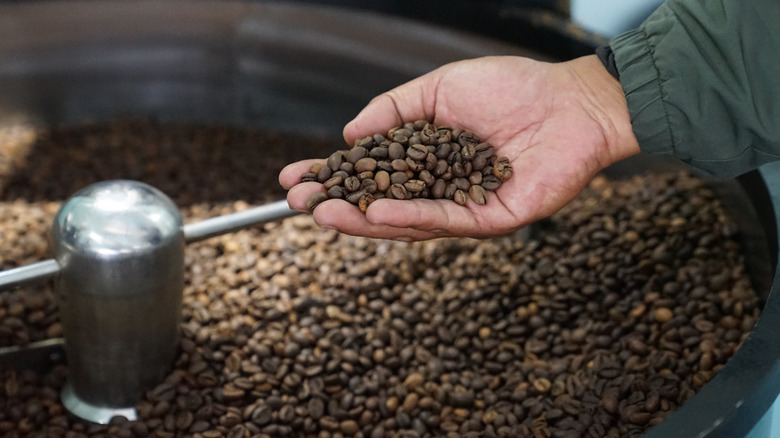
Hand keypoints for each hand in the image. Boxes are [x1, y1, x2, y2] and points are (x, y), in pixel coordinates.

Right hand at [279, 55, 639, 240]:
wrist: (572, 101)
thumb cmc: (512, 89)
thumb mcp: (439, 89)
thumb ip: (394, 110)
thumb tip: (349, 135)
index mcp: (426, 160)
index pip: (371, 173)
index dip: (333, 177)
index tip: (293, 178)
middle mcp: (441, 189)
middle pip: (382, 205)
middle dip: (340, 206)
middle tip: (301, 204)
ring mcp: (464, 209)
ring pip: (408, 222)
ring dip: (365, 219)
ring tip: (328, 213)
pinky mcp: (491, 220)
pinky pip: (446, 222)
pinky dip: (411, 218)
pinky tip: (380, 214)